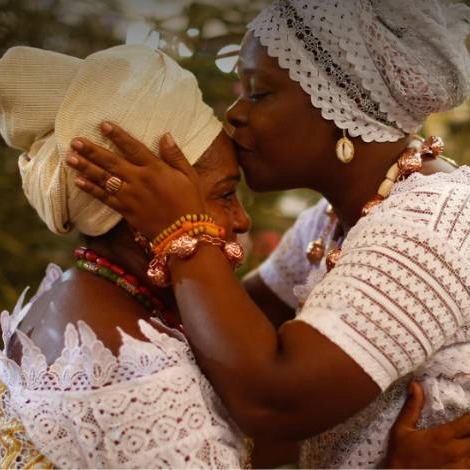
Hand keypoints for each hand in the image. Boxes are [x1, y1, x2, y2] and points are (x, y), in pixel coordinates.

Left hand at [66, 122, 205, 238]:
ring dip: (86, 168)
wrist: (185, 234)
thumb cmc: (190, 203)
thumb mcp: (190, 176)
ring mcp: (130, 196)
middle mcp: (139, 180)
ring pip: (104, 179)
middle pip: (112, 162)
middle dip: (92, 151)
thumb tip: (165, 136)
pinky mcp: (126, 211)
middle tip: (75, 141)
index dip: (118, 136)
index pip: (133, 148)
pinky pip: (105, 198)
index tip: (103, 124)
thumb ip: (176, 156)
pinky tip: (78, 181)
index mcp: (155, 169)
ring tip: (70, 158)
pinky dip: (91, 190)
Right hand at [385, 381, 469, 467]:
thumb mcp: (401, 429)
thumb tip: (416, 384)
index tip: (469, 411)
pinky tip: (466, 450)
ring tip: (466, 435)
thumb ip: (411, 407)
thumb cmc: (401, 454)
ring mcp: (460, 466)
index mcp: (442, 437)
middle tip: (467, 424)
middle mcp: (456, 452)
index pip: (468, 423)